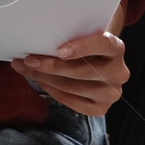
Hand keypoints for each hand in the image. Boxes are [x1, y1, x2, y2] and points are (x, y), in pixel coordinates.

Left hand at [10, 30, 129, 116]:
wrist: (98, 63)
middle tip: (28, 59)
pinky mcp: (100, 108)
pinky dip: (50, 90)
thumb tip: (38, 40)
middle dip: (50, 65)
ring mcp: (110, 93)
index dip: (81, 48)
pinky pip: (69, 100)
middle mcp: (118, 72)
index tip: (59, 50)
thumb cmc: (86, 45)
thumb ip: (71, 36)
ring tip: (26, 69)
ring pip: (71, 87)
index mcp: (116, 48)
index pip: (103, 44)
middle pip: (80, 70)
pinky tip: (39, 80)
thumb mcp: (84, 36)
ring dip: (44, 77)